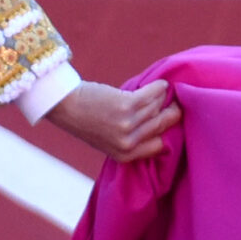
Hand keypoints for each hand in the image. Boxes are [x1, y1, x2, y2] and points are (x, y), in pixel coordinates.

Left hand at [43, 79, 180, 162]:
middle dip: (173, 112)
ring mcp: (128, 125)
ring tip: (161, 91)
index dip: (167, 131)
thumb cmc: (87, 120)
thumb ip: (131, 139)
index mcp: (125, 155)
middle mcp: (128, 143)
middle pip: (164, 125)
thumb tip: (164, 125)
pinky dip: (159, 87)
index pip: (161, 146)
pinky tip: (160, 85)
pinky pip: (154, 94)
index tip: (170, 120)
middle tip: (176, 103)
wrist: (64, 106)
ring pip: (159, 107)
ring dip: (163, 96)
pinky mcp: (127, 106)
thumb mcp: (108, 140)